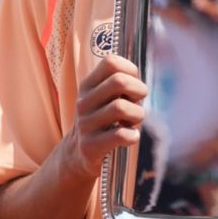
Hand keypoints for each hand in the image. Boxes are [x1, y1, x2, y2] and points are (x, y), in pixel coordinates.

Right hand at [59, 55, 147, 180]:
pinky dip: (133, 135)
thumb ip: (120, 85)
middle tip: (138, 103)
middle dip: (138, 91)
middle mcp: (83, 102)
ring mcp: (85, 125)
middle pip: (119, 82)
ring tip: (133, 122)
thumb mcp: (103, 99)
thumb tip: (140, 81)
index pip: (111, 62)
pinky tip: (130, 137)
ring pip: (122, 108)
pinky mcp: (90, 146)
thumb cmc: (102, 122)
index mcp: (87, 86)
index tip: (133, 84)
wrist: (77, 155)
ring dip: (137, 115)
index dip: (130, 70)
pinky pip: (121, 135)